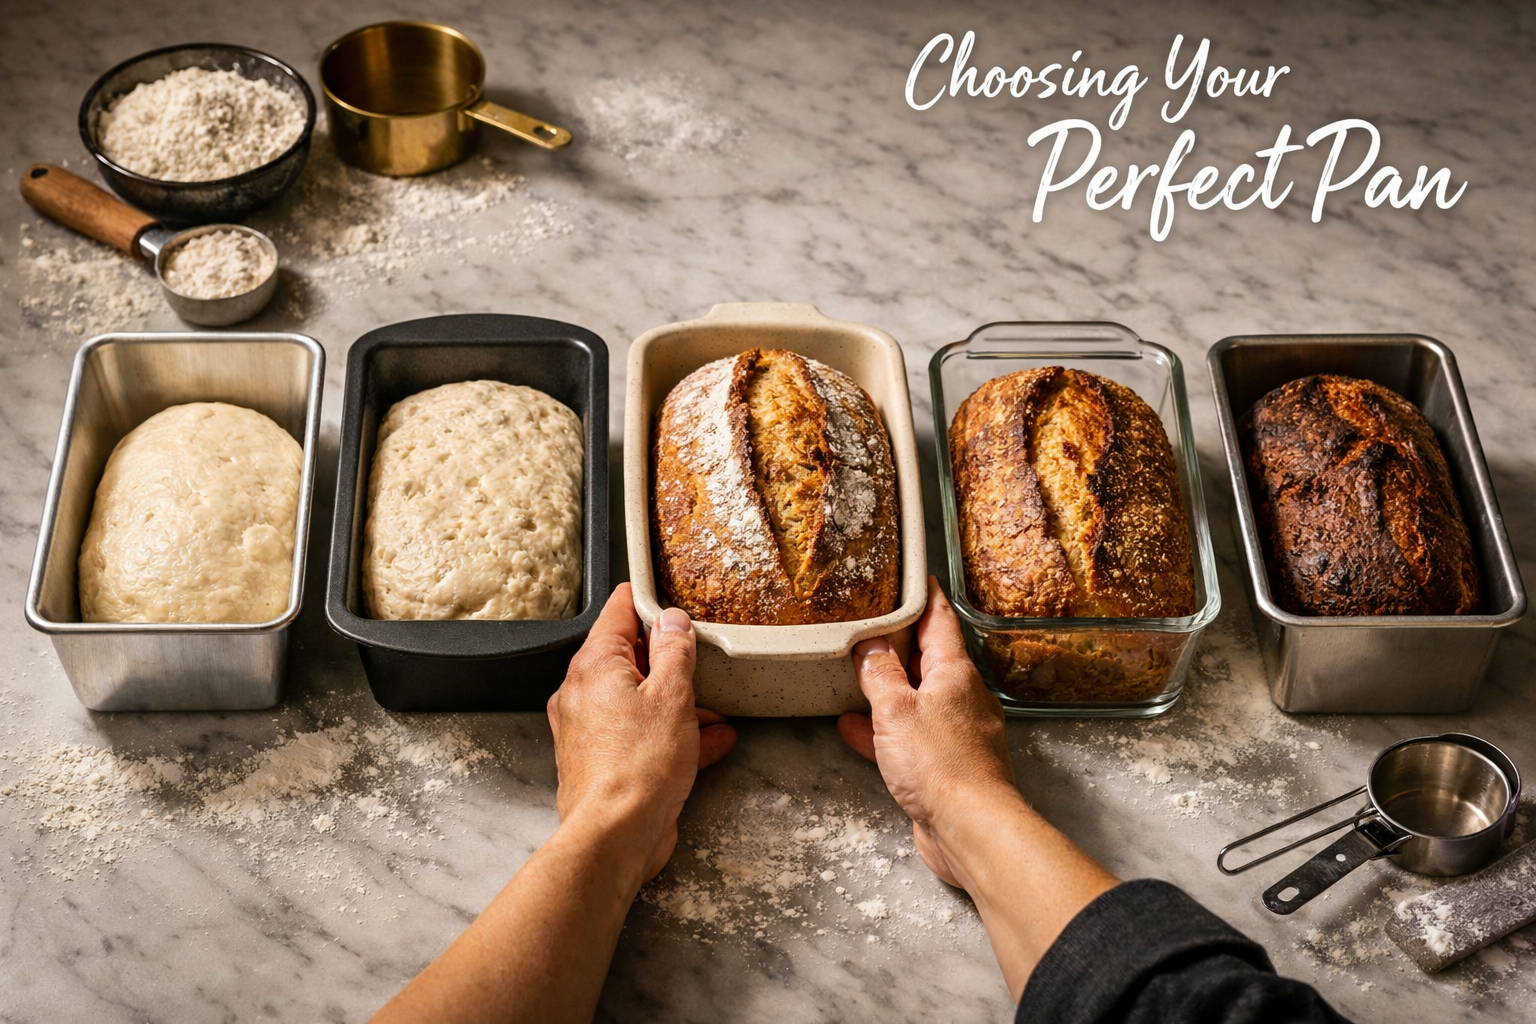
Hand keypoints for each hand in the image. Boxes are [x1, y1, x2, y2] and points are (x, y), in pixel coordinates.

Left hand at [547, 583, 736, 881]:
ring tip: (717, 709)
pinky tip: (713, 742)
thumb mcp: (672, 696)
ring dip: (678, 702)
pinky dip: (673, 734)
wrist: (615, 837)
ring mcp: (591, 730)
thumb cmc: (638, 768)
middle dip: (670, 660)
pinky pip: (640, 735)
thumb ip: (674, 652)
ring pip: (638, 700)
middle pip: (628, 658)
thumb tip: (673, 621)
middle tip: (703, 656)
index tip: (674, 600)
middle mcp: (583, 694)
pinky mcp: (604, 762)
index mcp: (594, 667)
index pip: (617, 612)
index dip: (648, 601)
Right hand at [837, 576, 1017, 888]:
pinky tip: (853, 729)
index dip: (924, 594)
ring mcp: (956, 732)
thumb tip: (870, 644)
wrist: (970, 829)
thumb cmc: (941, 765)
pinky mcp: (946, 765)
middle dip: (899, 641)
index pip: (940, 619)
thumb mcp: (896, 709)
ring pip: (917, 698)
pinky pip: (910, 736)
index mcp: (956, 672)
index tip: (912, 575)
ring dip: (887, 686)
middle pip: (929, 657)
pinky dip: (883, 730)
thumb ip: (879, 674)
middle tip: (870, 622)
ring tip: (854, 673)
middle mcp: (962, 697)